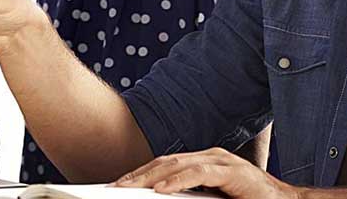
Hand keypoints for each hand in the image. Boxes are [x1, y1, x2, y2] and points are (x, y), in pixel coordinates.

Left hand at [112, 148, 301, 198]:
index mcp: (205, 164)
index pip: (165, 166)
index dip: (140, 174)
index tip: (117, 186)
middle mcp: (211, 157)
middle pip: (166, 163)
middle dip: (137, 175)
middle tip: (113, 187)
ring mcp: (222, 161)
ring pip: (178, 164)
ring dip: (150, 176)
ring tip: (128, 187)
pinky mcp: (233, 172)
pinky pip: (199, 174)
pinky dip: (177, 180)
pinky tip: (161, 189)